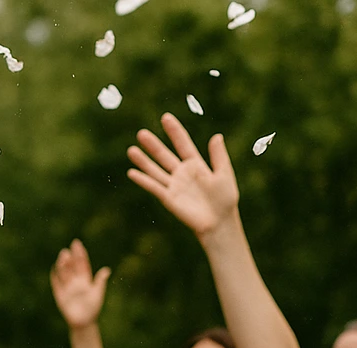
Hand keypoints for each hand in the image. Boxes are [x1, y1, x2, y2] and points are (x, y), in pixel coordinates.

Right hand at [50, 240, 111, 328]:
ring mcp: (67, 288)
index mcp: (86, 280)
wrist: (84, 322)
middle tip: (68, 249)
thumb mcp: (98, 293)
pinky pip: (56, 284)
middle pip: (72, 267)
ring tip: (62, 256)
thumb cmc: (93, 308)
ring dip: (63, 265)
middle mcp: (76, 282)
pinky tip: (53, 269)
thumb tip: (106, 270)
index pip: (82, 264)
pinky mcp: (60, 295)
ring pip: (64, 273)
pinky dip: (55, 277)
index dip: (80, 254)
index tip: (77, 244)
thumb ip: (100, 281)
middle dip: (70, 258)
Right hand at [127, 113, 240, 239]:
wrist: (219, 222)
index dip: (174, 131)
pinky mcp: (168, 198)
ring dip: (143, 161)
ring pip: (155, 170)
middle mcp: (181, 173)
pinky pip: (154, 187)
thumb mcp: (224, 173)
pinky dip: (143, 180)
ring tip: (131, 150)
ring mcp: (173, 185)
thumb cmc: (225, 199)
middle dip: (153, 144)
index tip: (165, 117)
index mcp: (196, 164)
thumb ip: (218, 156)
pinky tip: (132, 173)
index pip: (183, 144)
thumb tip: (217, 136)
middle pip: (164, 155)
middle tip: (141, 133)